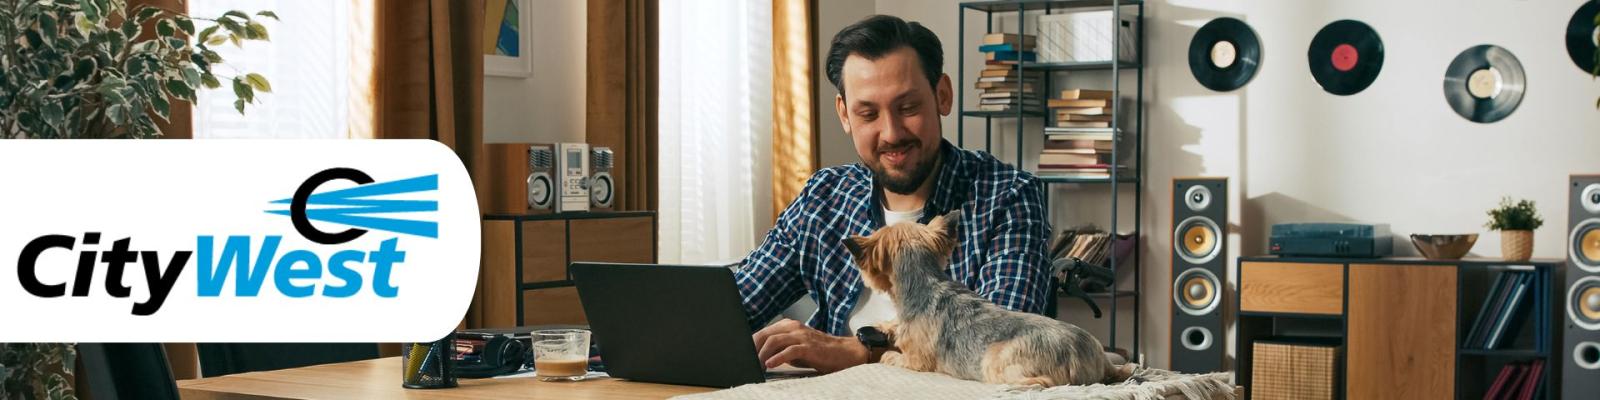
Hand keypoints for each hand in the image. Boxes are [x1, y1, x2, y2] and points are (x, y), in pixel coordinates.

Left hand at [752, 319, 867, 372]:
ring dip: (762, 354)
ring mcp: (801, 336)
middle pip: (766, 334)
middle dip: (753, 348)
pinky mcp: (809, 347)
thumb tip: (761, 357)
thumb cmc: (820, 352)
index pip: (764, 332)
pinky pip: (789, 351)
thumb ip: (780, 349)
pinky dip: (777, 358)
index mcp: (789, 326)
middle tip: (746, 361)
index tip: (743, 354)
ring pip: (774, 341)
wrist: (845, 352)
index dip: (751, 343)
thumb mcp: (796, 349)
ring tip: (756, 365)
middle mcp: (794, 328)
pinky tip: (770, 365)